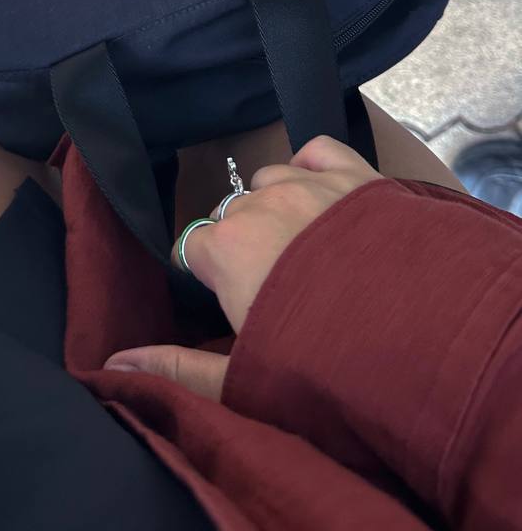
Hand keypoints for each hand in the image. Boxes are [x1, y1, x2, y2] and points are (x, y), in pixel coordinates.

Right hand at [104, 136, 379, 399]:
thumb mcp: (242, 381)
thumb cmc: (324, 368)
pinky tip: (326, 197)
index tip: (238, 303)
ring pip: (273, 179)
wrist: (420, 336)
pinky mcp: (356, 173)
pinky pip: (317, 149)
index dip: (212, 276)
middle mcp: (259, 203)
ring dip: (280, 207)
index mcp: (225, 250)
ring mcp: (309, 182)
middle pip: (234, 214)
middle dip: (247, 243)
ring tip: (310, 250)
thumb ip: (174, 368)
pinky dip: (314, 166)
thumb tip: (110, 366)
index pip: (194, 249)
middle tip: (282, 290)